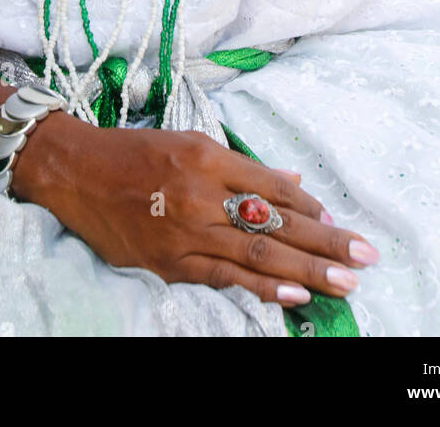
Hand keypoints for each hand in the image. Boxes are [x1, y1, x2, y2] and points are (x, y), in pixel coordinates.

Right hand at [13, 115, 377, 306]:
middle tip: (365, 258)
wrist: (74, 172)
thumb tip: (292, 184)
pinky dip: (260, 288)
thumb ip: (240, 166)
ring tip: (343, 283)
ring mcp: (184, 231)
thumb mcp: (189, 143)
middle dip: (324, 243)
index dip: (309, 209)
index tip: (338, 223)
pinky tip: (292, 296)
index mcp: (207, 156)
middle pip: (275, 223)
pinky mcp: (168, 262)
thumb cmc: (134, 152)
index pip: (272, 187)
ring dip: (305, 271)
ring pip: (256, 254)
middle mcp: (200, 193)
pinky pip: (223, 278)